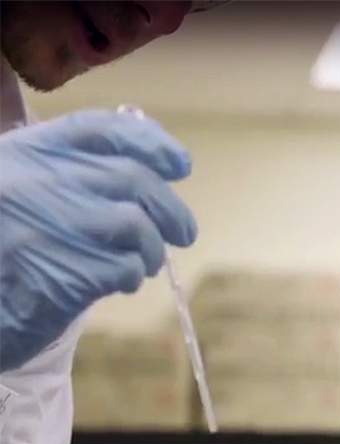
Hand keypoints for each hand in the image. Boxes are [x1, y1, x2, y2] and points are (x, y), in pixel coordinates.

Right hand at [0, 109, 197, 371]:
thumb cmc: (9, 248)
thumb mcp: (28, 190)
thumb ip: (80, 170)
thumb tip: (159, 160)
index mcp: (27, 151)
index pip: (101, 129)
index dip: (151, 143)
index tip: (181, 165)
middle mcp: (34, 181)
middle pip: (132, 178)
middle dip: (171, 209)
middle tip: (185, 233)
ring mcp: (45, 227)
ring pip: (136, 224)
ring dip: (152, 249)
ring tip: (145, 263)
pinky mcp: (59, 274)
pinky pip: (123, 268)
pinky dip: (131, 276)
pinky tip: (118, 283)